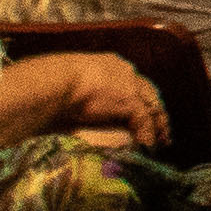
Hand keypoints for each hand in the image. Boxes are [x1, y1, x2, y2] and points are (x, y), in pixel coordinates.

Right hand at [0, 47, 174, 144]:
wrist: (53, 83)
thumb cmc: (49, 86)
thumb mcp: (69, 89)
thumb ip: (80, 97)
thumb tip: (73, 113)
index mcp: (108, 65)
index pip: (132, 81)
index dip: (139, 98)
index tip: (143, 111)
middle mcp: (122, 71)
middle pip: (148, 92)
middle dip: (155, 111)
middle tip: (162, 129)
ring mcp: (128, 85)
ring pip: (151, 105)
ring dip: (157, 125)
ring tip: (160, 142)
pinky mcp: (129, 100)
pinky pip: (144, 119)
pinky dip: (147, 133)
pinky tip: (147, 145)